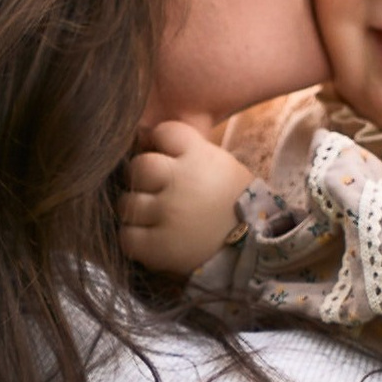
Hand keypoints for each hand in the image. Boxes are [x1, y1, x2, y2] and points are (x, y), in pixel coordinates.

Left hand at [120, 121, 255, 274]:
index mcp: (200, 157)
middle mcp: (181, 181)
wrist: (254, 250)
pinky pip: (127, 236)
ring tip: (152, 219)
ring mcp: (168, 214)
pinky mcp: (159, 246)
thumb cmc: (237, 207)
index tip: (167, 158)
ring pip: (127, 202)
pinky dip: (134, 238)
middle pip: (139, 166)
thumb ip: (192, 155)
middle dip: (142, 178)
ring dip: (136, 210)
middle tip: (153, 191)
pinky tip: (148, 239)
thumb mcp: (224, 168)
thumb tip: (151, 143)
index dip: (161, 144)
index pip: (164, 132)